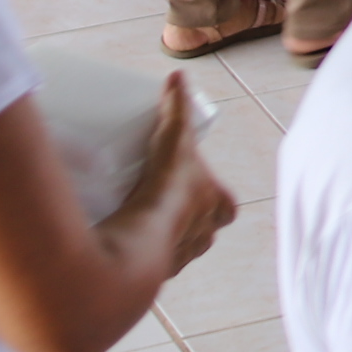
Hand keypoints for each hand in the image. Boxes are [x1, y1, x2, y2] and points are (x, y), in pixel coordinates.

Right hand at [108, 77, 239, 277]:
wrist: (140, 239)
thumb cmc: (168, 189)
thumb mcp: (175, 138)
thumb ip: (177, 107)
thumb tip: (178, 78)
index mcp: (218, 206)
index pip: (225, 205)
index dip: (213, 196)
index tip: (192, 184)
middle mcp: (204, 236)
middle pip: (204, 228)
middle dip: (188, 218)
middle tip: (163, 202)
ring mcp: (180, 257)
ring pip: (179, 248)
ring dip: (165, 238)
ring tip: (141, 221)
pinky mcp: (154, 274)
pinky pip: (152, 264)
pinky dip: (143, 255)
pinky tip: (126, 243)